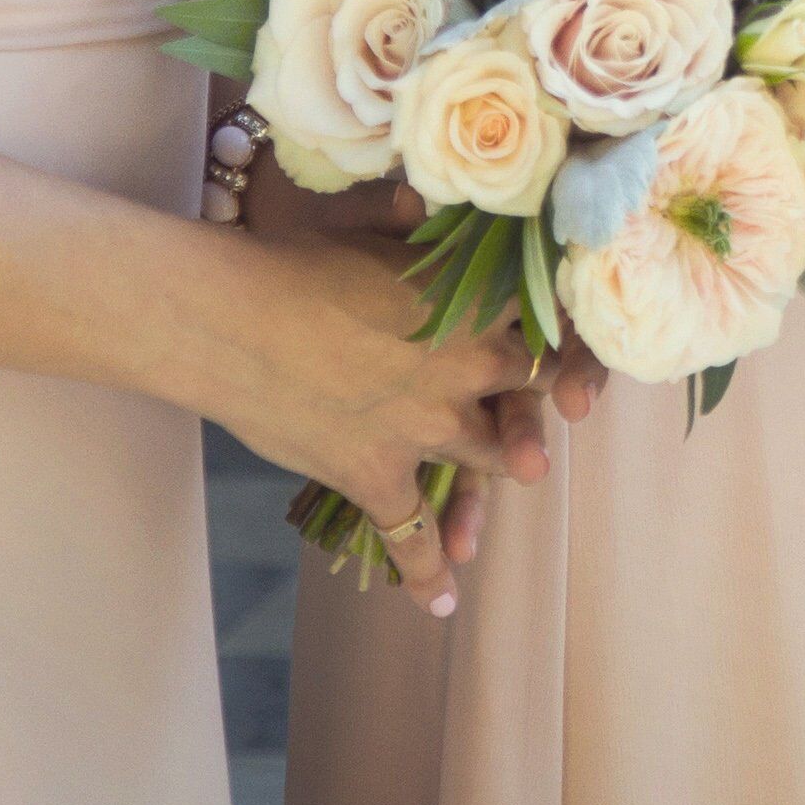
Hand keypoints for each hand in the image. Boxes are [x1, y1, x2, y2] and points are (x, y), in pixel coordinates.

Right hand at [180, 229, 540, 616]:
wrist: (226, 316)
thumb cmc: (298, 258)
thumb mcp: (377, 232)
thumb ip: (420, 227)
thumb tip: (427, 201)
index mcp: (482, 306)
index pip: (555, 328)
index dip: (573, 343)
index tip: (578, 355)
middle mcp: (470, 372)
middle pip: (534, 397)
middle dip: (541, 408)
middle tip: (543, 416)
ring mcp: (427, 430)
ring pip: (490, 463)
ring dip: (501, 476)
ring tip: (513, 482)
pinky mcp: (377, 476)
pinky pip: (410, 537)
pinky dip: (426, 573)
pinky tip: (443, 602)